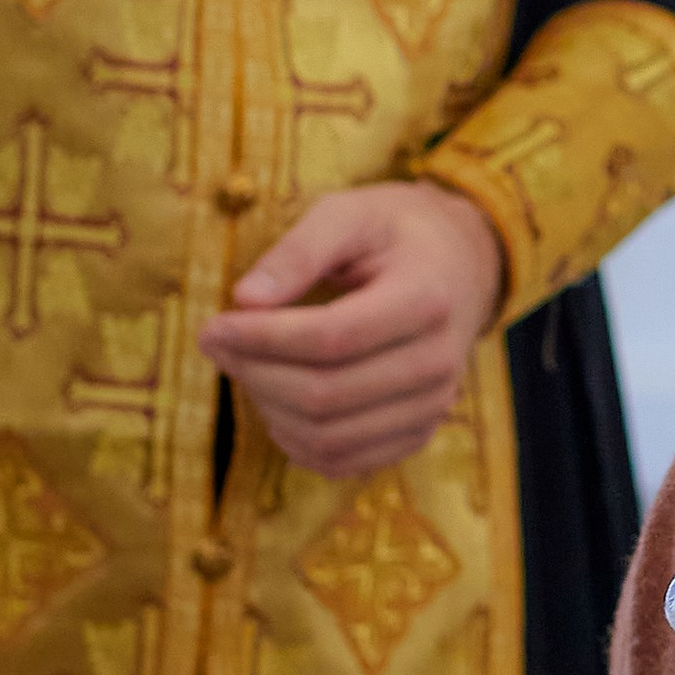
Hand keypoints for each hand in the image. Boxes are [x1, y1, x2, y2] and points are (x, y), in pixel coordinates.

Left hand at [200, 182, 504, 478]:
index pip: (331, 338)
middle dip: (254, 373)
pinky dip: (296, 443)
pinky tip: (275, 404)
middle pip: (325, 394)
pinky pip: (345, 461)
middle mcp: (438, 361)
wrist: (463, 264)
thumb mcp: (350, 213)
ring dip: (269, 409)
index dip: (262, 339)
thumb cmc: (396, 232)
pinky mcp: (419, 432)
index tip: (212, 326)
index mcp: (425, 298)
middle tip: (216, 344)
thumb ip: (298, 251)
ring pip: (329, 436)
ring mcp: (433, 405)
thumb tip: (243, 300)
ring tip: (246, 367)